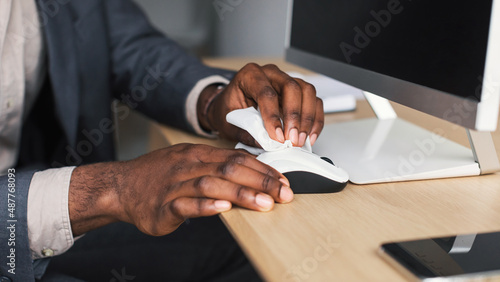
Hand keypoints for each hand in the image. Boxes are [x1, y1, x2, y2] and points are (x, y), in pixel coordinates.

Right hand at [68, 144, 292, 235]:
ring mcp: (176, 185)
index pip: (237, 157)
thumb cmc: (159, 175)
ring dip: (241, 193)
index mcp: (198, 153)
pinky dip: (206, 206)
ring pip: (212, 185)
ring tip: (264, 203)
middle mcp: (189, 165)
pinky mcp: (163, 206)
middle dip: (261, 181)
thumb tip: (251, 173)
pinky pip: (187, 204)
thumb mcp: (189, 161)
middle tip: (284, 194)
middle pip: (230, 168)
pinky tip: (224, 209)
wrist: (121, 186)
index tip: (283, 181)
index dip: (263, 169)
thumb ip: (216, 166)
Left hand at [198, 63, 323, 146]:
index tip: (276, 136)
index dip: (273, 116)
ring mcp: (286, 81)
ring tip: (301, 140)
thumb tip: (265, 143)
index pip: (266, 93)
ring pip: (307, 92)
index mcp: (250, 75)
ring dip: (307, 118)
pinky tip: (309, 136)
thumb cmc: (227, 109)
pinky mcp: (298, 92)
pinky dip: (315, 121)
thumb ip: (246, 132)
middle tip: (291, 139)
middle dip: (294, 116)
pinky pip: (314, 102)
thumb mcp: (228, 122)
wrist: (228, 106)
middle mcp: (271, 74)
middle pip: (292, 88)